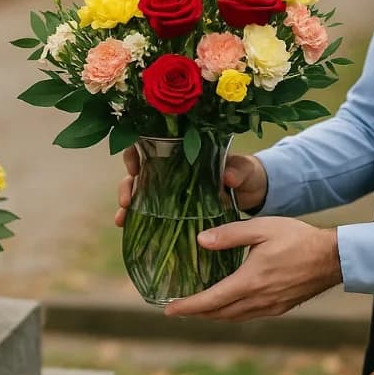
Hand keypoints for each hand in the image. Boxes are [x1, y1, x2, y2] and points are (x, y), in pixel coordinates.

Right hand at [114, 146, 268, 226]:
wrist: (252, 192)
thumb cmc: (245, 172)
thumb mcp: (243, 169)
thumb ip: (237, 170)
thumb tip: (226, 177)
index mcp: (184, 151)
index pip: (149, 144)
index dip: (135, 152)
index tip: (134, 167)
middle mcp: (171, 168)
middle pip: (139, 171)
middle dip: (126, 185)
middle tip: (126, 202)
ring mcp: (170, 189)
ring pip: (139, 192)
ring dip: (126, 204)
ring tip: (121, 220)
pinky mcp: (174, 208)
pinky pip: (150, 212)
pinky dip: (137, 219)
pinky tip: (128, 230)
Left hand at [163, 217, 342, 320]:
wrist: (332, 258)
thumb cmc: (297, 238)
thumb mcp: (261, 228)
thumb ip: (230, 234)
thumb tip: (201, 240)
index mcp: (250, 281)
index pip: (211, 300)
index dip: (188, 306)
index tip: (169, 309)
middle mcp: (258, 299)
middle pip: (219, 313)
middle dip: (197, 313)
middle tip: (178, 308)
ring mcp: (271, 306)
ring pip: (234, 317)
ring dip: (214, 315)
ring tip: (199, 307)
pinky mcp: (280, 307)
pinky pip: (249, 316)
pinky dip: (232, 313)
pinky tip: (229, 304)